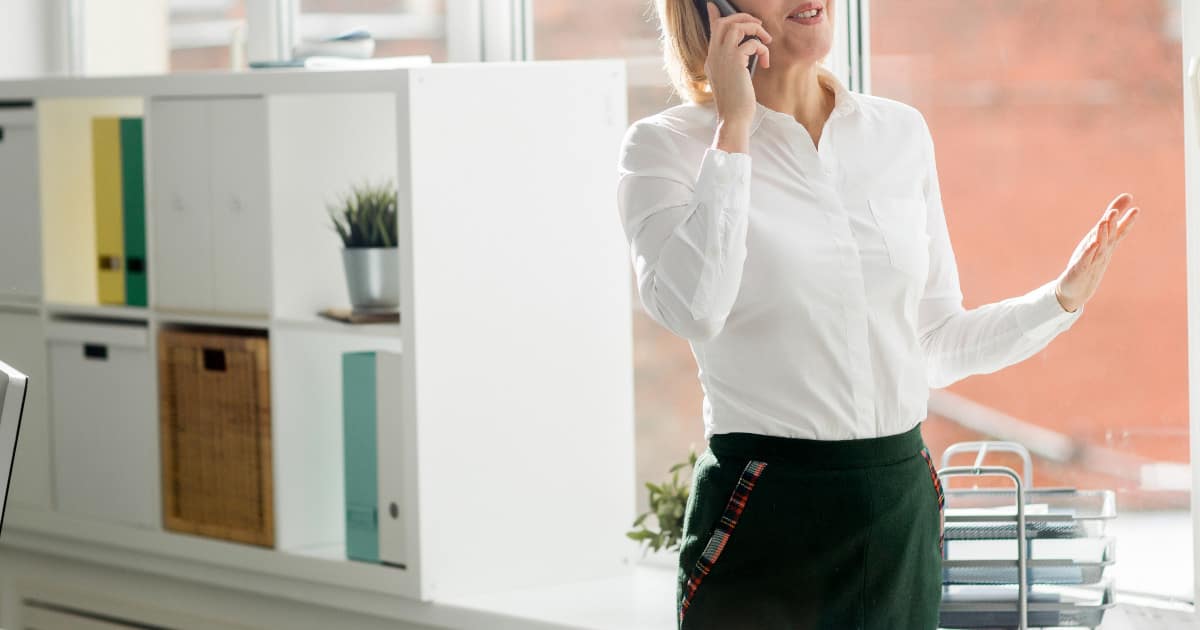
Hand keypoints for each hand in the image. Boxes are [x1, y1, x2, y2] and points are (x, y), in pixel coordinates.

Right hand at [704, 2, 770, 127]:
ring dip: (755, 29)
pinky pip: (751, 43)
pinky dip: (762, 49)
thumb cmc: (736, 103)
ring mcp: (722, 57)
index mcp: (712, 59)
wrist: (733, 118)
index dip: (715, 15)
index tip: (715, 5)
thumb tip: (744, 53)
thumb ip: (733, 64)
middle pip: (724, 23)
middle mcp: (714, 55)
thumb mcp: (731, 80)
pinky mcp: (735, 62)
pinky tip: (765, 62)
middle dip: (744, 19)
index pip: (712, 31)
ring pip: (736, 26)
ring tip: (766, 40)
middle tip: (758, 26)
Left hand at [1055, 192, 1139, 311]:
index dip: (1127, 221)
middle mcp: (1102, 253)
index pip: (1119, 232)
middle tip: (1113, 211)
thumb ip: (1111, 223)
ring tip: (1103, 222)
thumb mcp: (1099, 241)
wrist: (1077, 290)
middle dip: (1112, 223)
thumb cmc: (1089, 262)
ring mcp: (1092, 262)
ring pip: (1099, 247)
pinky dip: (1089, 252)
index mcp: (1107, 246)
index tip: (1136, 209)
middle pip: (1109, 236)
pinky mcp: (1080, 269)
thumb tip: (1123, 203)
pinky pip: (1085, 260)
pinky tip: (1092, 244)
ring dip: (1101, 234)